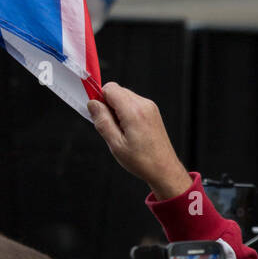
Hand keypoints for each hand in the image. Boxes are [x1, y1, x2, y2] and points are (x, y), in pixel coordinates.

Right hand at [87, 82, 190, 199]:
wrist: (164, 170)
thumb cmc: (143, 161)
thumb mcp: (116, 144)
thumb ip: (102, 121)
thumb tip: (92, 104)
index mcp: (133, 111)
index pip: (110, 88)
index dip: (99, 99)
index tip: (97, 113)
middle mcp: (143, 105)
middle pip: (117, 91)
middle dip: (108, 105)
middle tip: (110, 126)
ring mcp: (150, 107)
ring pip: (124, 96)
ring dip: (117, 109)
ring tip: (121, 131)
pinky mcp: (152, 111)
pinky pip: (133, 102)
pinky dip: (126, 111)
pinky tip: (129, 129)